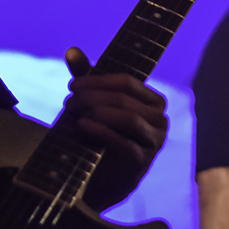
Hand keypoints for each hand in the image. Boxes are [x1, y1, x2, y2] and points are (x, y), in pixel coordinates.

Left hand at [63, 46, 168, 207]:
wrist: (103, 179)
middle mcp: (160, 119)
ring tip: (74, 113)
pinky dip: (100, 130)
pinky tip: (82, 126)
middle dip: (92, 96)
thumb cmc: (102, 134)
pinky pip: (123, 141)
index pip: (127, 81)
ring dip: (97, 111)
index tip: (73, 84)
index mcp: (154, 100)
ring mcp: (154, 141)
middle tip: (69, 102)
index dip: (98, 80)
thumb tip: (71, 50)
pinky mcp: (142, 161)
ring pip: (128, 117)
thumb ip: (87, 77)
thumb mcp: (96, 103)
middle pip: (124, 98)